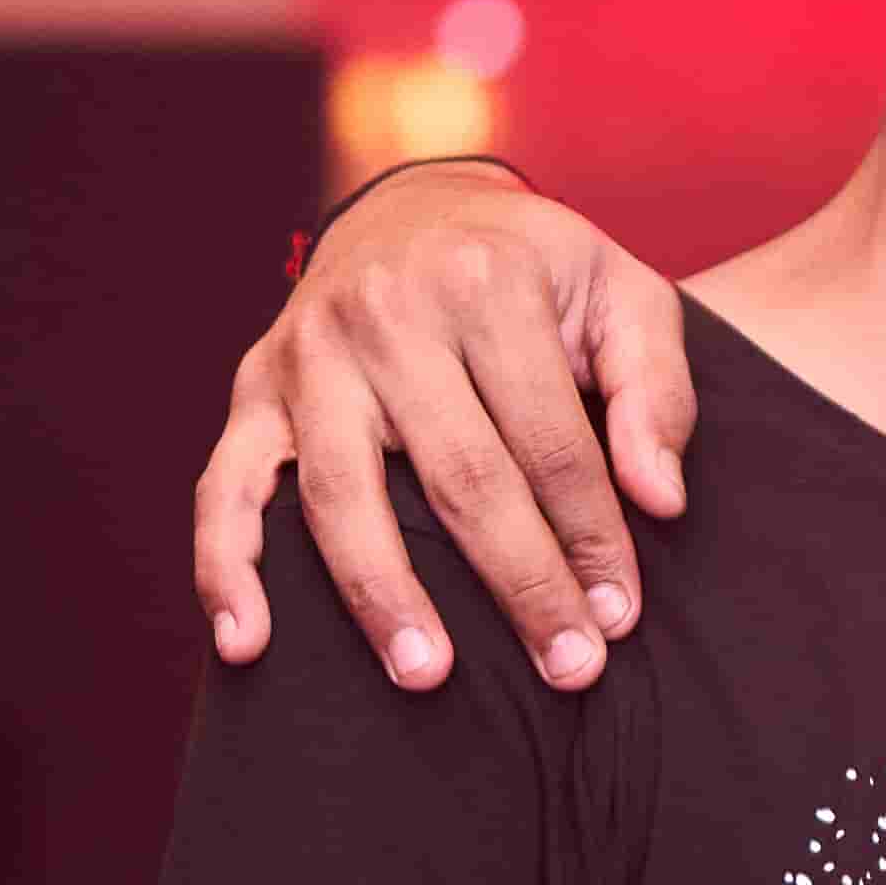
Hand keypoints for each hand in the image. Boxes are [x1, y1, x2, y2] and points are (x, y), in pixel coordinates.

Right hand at [195, 159, 695, 693]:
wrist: (414, 206)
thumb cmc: (534, 271)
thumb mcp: (620, 292)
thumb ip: (655, 390)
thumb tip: (660, 502)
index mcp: (485, 283)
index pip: (549, 440)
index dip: (590, 536)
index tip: (619, 617)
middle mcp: (386, 314)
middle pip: (459, 476)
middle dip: (519, 583)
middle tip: (568, 671)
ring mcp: (308, 354)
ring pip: (342, 495)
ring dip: (384, 597)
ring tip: (429, 678)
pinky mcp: (252, 390)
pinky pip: (225, 488)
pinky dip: (226, 569)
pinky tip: (249, 645)